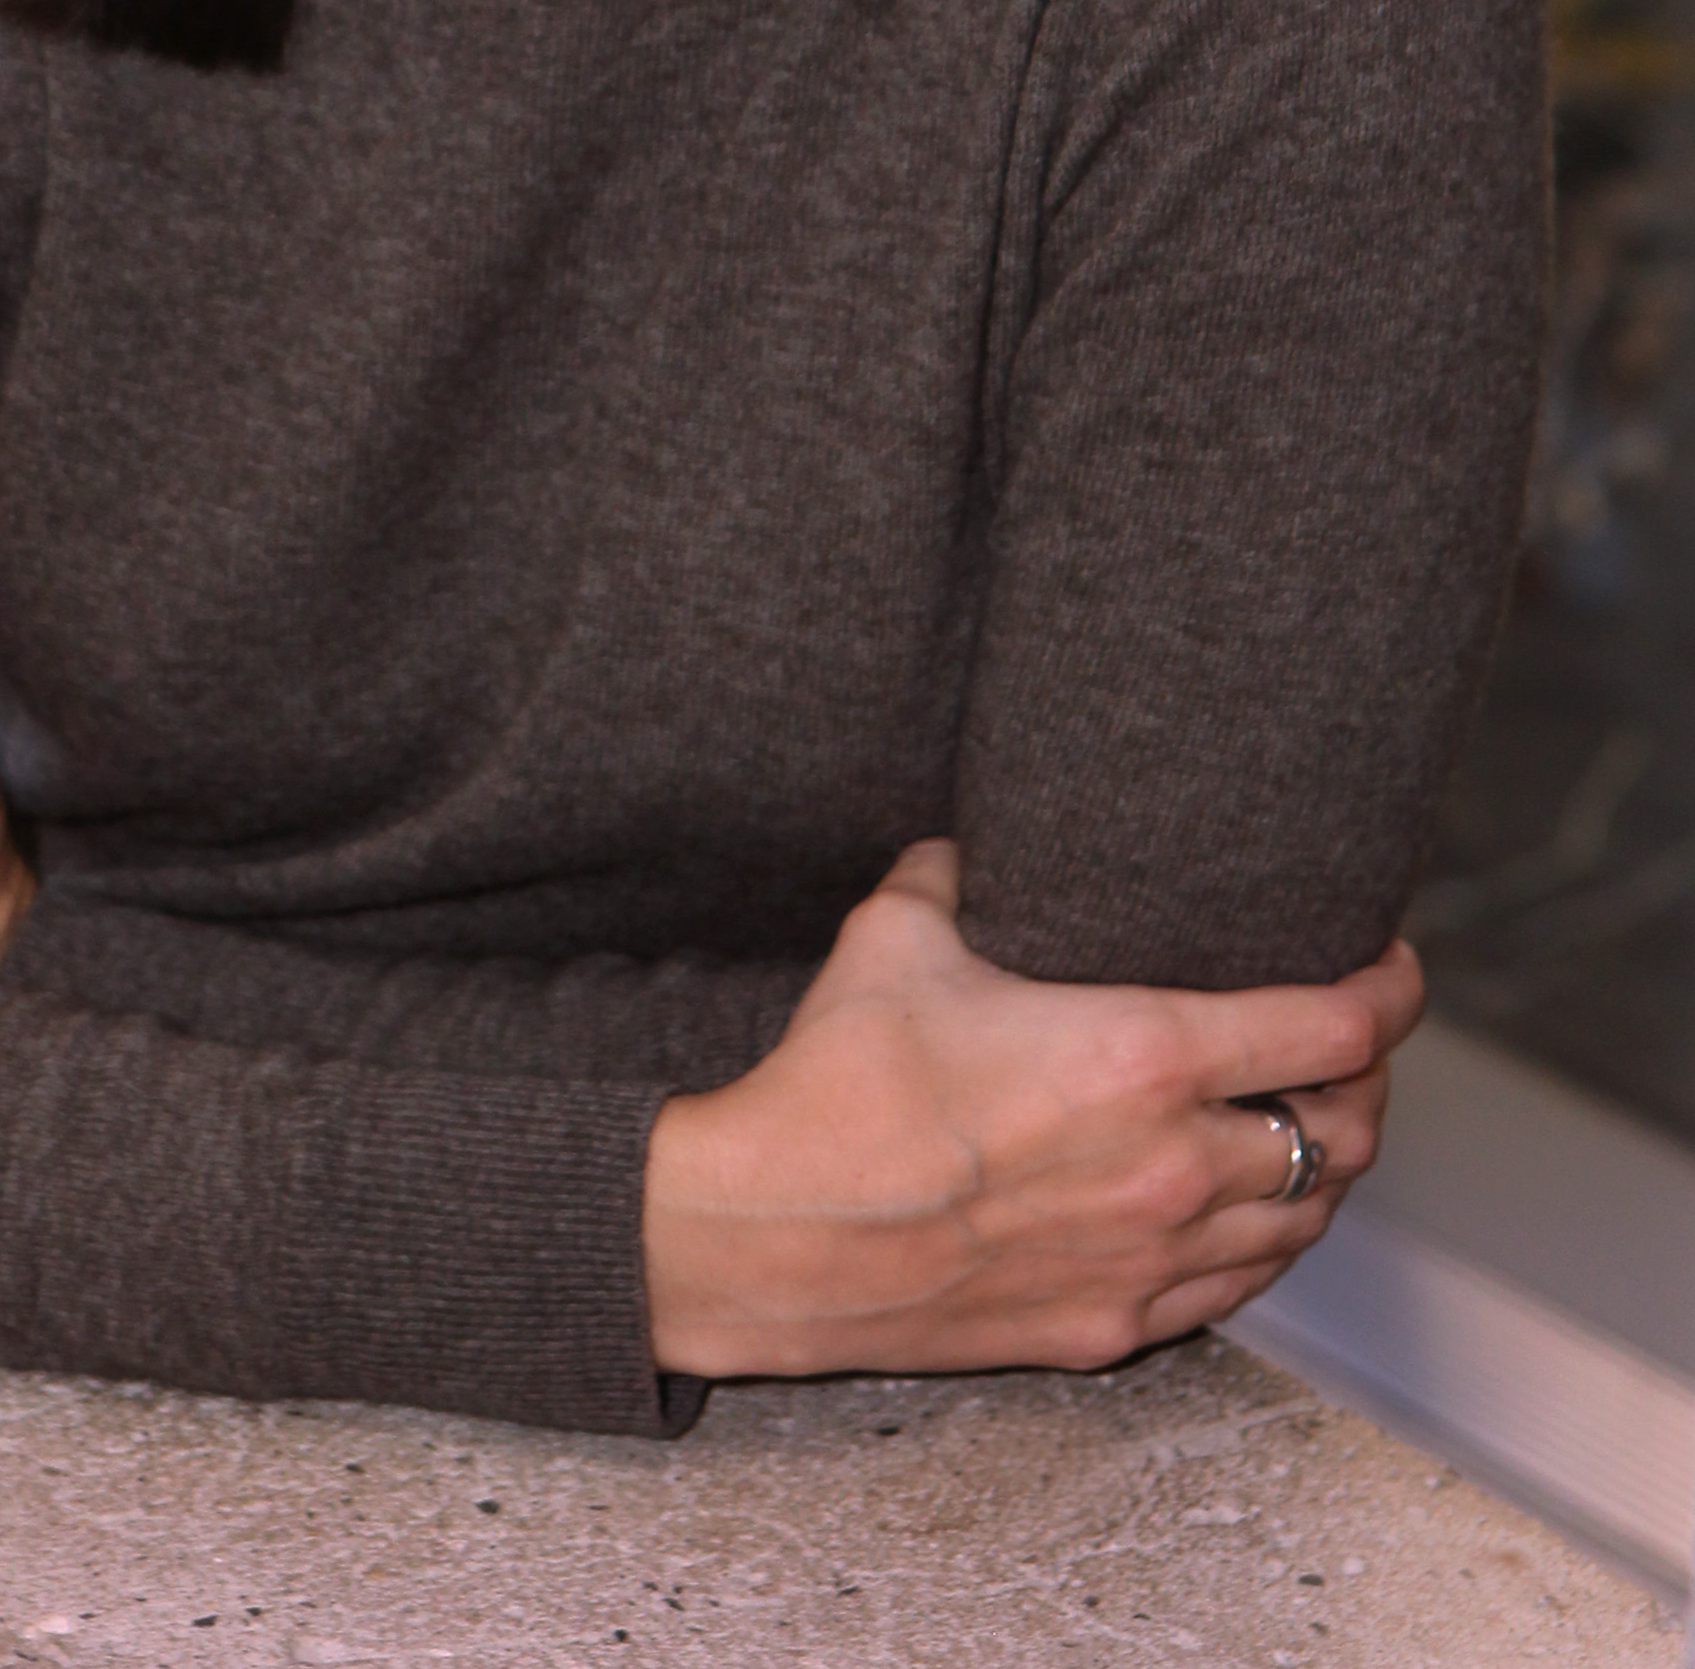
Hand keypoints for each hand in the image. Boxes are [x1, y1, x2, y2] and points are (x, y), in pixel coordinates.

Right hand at [643, 839, 1415, 1379]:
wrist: (771, 1232)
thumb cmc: (834, 1079)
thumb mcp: (900, 930)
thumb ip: (960, 870)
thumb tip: (975, 840)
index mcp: (1141, 1057)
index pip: (1333, 1029)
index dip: (1388, 991)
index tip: (1393, 963)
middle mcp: (1172, 1166)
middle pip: (1348, 1133)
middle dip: (1370, 1081)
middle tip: (1351, 1042)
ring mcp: (1150, 1259)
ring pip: (1306, 1221)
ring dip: (1325, 1166)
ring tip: (1307, 1120)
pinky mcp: (1111, 1325)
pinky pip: (1236, 1290)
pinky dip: (1263, 1242)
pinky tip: (1241, 1208)